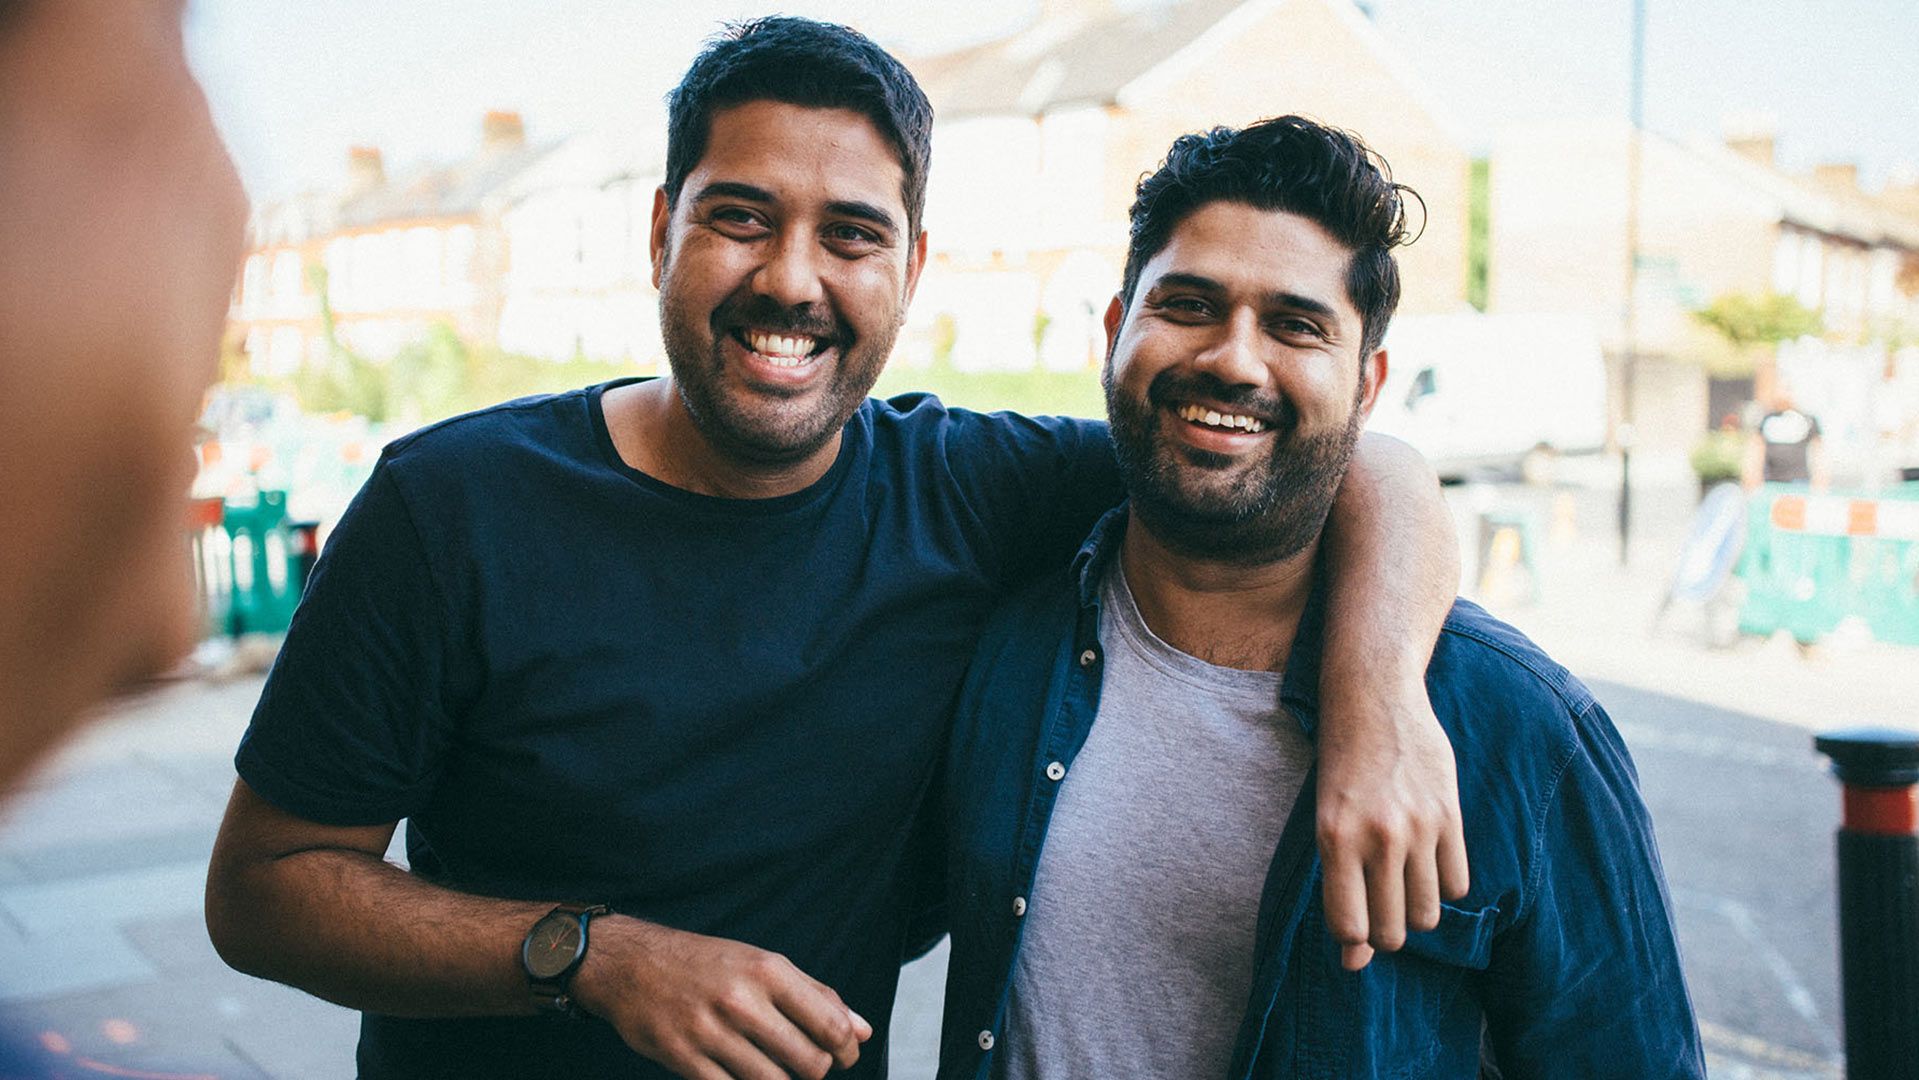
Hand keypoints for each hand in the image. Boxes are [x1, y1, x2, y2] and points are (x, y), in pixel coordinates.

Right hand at [570, 917, 870, 1079]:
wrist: (632, 964)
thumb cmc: (706, 964)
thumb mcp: (763, 964)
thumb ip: (815, 995)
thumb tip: (861, 1029)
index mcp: (768, 970)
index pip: (830, 1024)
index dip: (847, 1048)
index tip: (845, 1054)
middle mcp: (741, 1000)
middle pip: (808, 1061)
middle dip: (818, 1071)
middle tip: (810, 1065)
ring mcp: (711, 1032)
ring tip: (779, 1070)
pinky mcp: (684, 1058)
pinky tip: (747, 1076)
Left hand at [1315, 677, 1467, 970]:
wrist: (1373, 698)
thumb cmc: (1340, 763)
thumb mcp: (1326, 820)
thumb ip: (1341, 889)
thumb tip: (1354, 961)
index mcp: (1334, 838)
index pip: (1349, 928)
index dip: (1352, 939)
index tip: (1353, 923)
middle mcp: (1377, 836)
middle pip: (1392, 932)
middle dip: (1385, 933)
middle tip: (1378, 905)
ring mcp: (1418, 826)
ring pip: (1428, 915)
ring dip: (1415, 912)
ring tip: (1402, 883)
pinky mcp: (1450, 814)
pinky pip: (1457, 884)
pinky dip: (1443, 884)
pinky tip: (1426, 861)